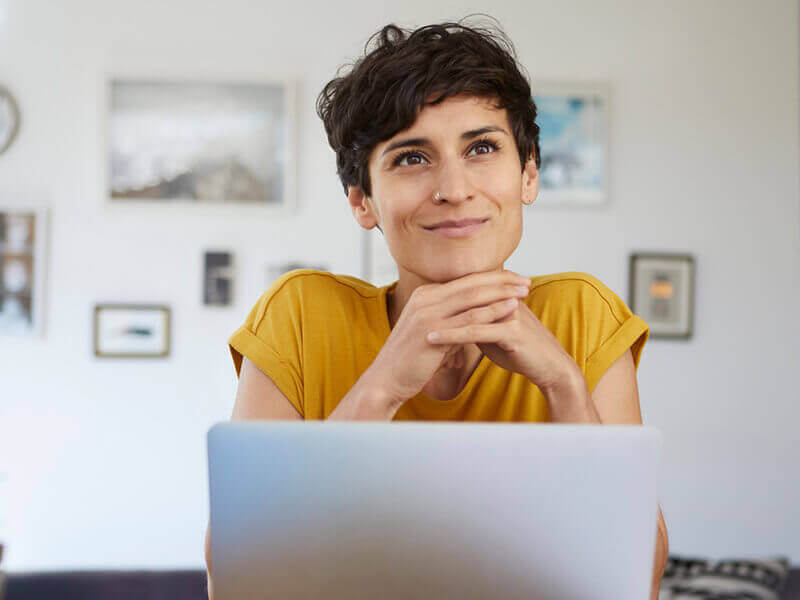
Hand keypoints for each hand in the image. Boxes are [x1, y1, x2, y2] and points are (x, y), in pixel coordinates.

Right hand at [364, 270, 532, 406]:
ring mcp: (428, 313)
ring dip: (502, 292)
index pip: (464, 280)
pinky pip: (469, 318)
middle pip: (471, 283)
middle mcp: (425, 298)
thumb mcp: (429, 330)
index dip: (491, 278)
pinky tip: (512, 308)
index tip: (513, 278)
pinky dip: (493, 311)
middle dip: (501, 280)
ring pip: (472, 296)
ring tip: (525, 291)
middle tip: (525, 280)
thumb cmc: (410, 359)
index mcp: (424, 294)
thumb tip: (469, 316)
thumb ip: (447, 318)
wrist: (386, 379)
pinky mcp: (433, 331)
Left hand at [425, 288, 578, 392]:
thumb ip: (476, 323)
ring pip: (466, 312)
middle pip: (464, 295)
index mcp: (500, 296)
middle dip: (435, 303)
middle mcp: (504, 299)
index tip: (415, 303)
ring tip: (413, 324)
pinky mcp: (511, 331)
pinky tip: (432, 339)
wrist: (550, 367)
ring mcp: (509, 312)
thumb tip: (455, 320)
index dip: (442, 296)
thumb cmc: (522, 351)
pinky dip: (451, 335)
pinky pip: (475, 331)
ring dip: (438, 318)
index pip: (466, 289)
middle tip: (407, 310)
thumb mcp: (494, 334)